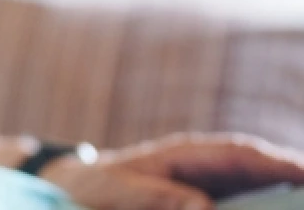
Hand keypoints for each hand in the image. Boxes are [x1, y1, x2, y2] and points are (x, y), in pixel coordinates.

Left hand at [40, 133, 303, 208]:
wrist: (75, 189)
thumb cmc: (97, 184)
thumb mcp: (122, 190)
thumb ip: (161, 197)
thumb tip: (205, 207)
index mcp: (186, 154)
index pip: (241, 154)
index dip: (279, 163)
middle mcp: (203, 166)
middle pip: (259, 172)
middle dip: (290, 183)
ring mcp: (206, 186)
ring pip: (252, 191)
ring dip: (276, 199)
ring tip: (296, 206)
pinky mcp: (202, 203)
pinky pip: (235, 203)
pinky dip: (253, 208)